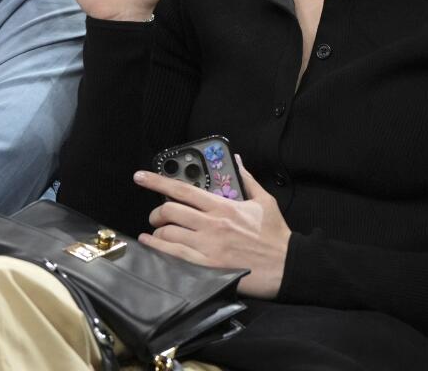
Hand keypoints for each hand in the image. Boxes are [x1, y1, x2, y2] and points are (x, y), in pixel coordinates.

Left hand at [135, 158, 289, 298]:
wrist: (286, 266)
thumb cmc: (276, 235)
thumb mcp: (264, 201)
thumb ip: (247, 179)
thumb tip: (237, 160)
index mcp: (223, 206)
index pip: (183, 189)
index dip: (157, 181)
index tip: (140, 177)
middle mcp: (212, 224)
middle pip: (169, 211)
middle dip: (156, 212)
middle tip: (156, 215)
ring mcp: (208, 246)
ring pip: (168, 234)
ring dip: (157, 232)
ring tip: (156, 232)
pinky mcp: (207, 267)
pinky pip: (173, 255)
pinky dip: (157, 248)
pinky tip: (151, 244)